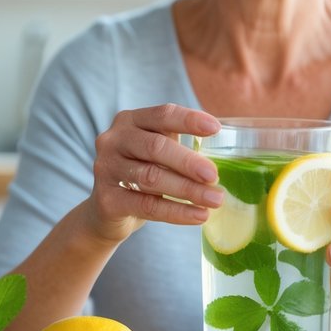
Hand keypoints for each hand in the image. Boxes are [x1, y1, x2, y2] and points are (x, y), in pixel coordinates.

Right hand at [84, 103, 224, 244]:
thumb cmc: (142, 174)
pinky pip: (146, 206)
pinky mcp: (106, 199)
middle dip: (188, 161)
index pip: (162, 115)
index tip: (216, 129)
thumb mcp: (157, 153)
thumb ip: (179, 145)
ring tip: (215, 199)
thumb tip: (225, 151)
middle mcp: (113, 140)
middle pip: (155, 147)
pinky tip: (198, 215)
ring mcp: (105, 168)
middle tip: (214, 175)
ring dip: (187, 189)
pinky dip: (176, 212)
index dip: (189, 120)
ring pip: (151, 177)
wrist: (106, 212)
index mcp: (130, 121)